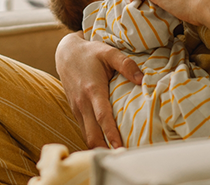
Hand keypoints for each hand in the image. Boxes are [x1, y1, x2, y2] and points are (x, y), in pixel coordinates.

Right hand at [55, 32, 142, 148]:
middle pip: (92, 133)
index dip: (111, 133)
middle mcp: (83, 102)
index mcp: (93, 89)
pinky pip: (84, 129)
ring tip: (115, 154)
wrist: (66, 53)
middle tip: (121, 156)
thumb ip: (126, 64)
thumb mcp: (109, 52)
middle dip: (104, 148)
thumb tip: (142, 79)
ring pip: (86, 134)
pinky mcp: (75, 110)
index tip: (120, 147)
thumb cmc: (90, 52)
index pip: (102, 117)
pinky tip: (104, 142)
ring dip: (98, 146)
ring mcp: (77, 108)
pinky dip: (93, 137)